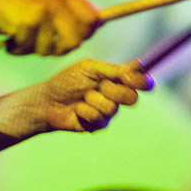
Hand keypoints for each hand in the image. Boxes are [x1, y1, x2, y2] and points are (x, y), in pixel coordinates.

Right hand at [0, 0, 101, 54]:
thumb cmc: (14, 3)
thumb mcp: (45, 0)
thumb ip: (68, 12)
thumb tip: (96, 25)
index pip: (93, 18)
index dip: (87, 32)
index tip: (74, 38)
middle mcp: (57, 2)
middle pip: (76, 40)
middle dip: (60, 49)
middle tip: (46, 45)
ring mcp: (42, 13)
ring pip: (50, 50)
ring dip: (33, 49)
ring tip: (22, 36)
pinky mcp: (26, 24)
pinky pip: (29, 50)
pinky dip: (17, 48)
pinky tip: (10, 37)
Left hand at [38, 59, 153, 132]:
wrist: (48, 101)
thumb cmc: (67, 81)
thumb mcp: (89, 69)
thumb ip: (114, 69)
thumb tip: (140, 65)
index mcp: (116, 79)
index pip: (140, 82)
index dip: (141, 81)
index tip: (130, 78)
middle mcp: (116, 95)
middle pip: (132, 98)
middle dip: (114, 91)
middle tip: (99, 86)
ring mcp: (109, 111)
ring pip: (113, 108)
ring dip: (94, 100)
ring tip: (82, 97)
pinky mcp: (100, 125)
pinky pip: (99, 118)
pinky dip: (85, 110)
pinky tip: (77, 110)